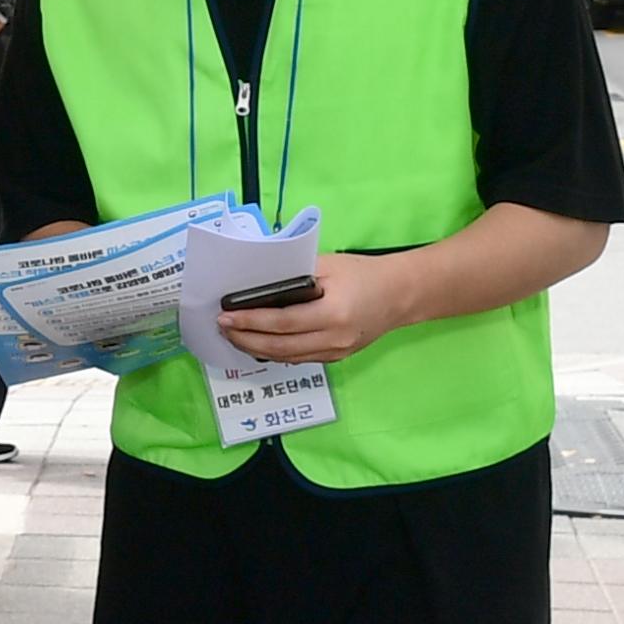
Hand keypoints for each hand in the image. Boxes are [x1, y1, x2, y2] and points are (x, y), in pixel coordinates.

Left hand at [214, 252, 410, 365]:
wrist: (401, 294)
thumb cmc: (363, 273)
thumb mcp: (328, 265)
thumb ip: (295, 275)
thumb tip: (257, 283)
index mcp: (332, 313)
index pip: (282, 323)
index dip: (250, 321)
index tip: (225, 316)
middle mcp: (334, 339)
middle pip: (280, 346)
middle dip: (246, 338)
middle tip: (222, 329)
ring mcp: (336, 352)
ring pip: (287, 357)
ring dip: (256, 349)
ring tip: (234, 336)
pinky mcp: (336, 357)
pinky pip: (299, 358)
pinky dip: (276, 352)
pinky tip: (259, 343)